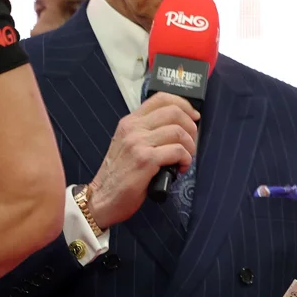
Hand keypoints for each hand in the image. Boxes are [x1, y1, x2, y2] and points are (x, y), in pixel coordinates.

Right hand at [87, 93, 199, 227]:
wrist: (102, 198)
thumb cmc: (121, 174)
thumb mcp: (130, 144)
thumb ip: (148, 132)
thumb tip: (180, 125)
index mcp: (130, 122)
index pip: (161, 98)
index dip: (184, 105)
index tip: (194, 117)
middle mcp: (133, 129)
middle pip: (174, 113)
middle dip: (191, 128)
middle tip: (190, 144)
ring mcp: (138, 143)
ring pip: (178, 132)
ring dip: (190, 147)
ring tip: (184, 159)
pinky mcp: (144, 160)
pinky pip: (177, 151)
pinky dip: (185, 159)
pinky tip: (180, 168)